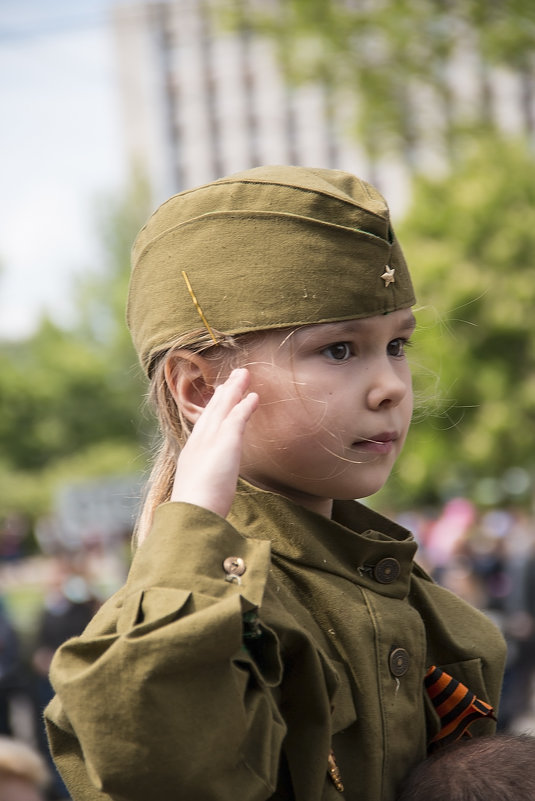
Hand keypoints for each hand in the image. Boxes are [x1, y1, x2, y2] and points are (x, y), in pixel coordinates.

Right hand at [170, 368, 258, 517]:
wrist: (192, 513)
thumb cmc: (197, 512)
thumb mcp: (201, 495)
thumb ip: (208, 488)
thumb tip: (211, 497)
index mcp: (191, 454)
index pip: (204, 424)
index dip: (213, 408)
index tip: (221, 394)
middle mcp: (198, 442)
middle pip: (212, 410)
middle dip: (224, 392)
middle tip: (233, 377)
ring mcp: (210, 440)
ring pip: (224, 408)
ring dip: (235, 390)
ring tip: (245, 375)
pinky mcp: (225, 441)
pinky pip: (237, 417)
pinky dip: (245, 405)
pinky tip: (254, 396)